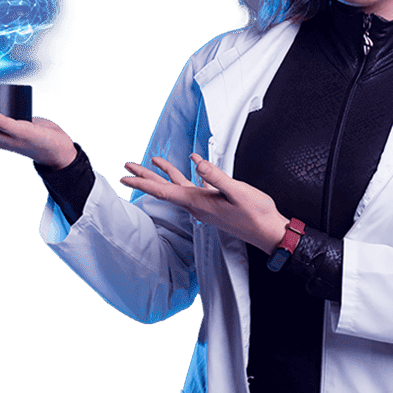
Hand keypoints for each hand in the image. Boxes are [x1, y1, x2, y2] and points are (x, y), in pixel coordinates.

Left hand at [121, 154, 289, 254]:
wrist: (267, 231)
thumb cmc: (255, 214)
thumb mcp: (237, 192)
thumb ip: (216, 176)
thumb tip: (197, 162)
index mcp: (198, 202)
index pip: (164, 191)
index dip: (143, 182)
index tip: (126, 176)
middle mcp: (197, 205)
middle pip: (164, 188)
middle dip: (145, 176)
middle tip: (128, 166)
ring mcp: (204, 206)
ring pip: (177, 187)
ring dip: (164, 174)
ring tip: (153, 162)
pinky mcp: (213, 204)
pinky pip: (194, 187)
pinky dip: (187, 177)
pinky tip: (191, 169)